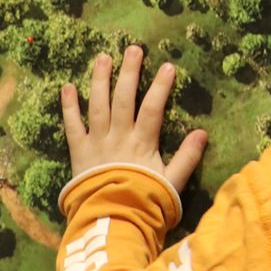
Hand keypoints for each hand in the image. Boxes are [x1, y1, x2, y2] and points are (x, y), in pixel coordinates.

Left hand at [62, 46, 207, 194]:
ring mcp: (96, 142)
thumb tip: (202, 132)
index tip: (168, 66)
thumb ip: (187, 158)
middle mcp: (118, 137)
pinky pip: (72, 125)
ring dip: (100, 80)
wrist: (112, 221)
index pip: (153, 108)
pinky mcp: (78, 151)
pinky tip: (67, 86)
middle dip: (129, 72)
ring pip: (98, 105)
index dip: (161, 87)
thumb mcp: (173, 183)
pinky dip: (69, 106)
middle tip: (133, 49)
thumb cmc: (146, 203)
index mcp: (142, 143)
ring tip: (102, 57)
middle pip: (124, 99)